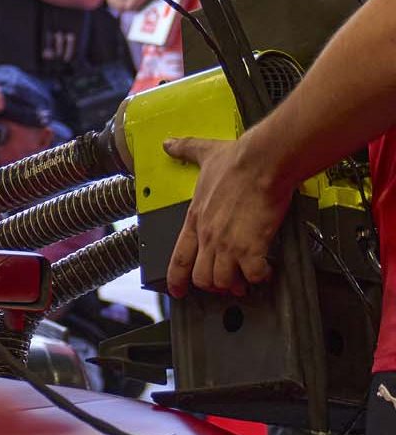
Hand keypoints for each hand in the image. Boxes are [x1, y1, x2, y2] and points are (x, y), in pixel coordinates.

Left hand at [164, 136, 286, 296]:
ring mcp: (228, 244)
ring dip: (236, 283)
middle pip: (202, 277)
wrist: (262, 161)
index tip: (178, 291)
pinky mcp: (252, 247)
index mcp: (195, 219)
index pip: (178, 258)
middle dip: (214, 284)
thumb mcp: (204, 154)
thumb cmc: (237, 160)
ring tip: (247, 277)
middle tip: (227, 282)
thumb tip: (169, 143)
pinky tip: (266, 269)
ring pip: (224, 281)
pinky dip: (260, 277)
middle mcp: (208, 236)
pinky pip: (253, 275)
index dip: (176, 279)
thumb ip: (185, 150)